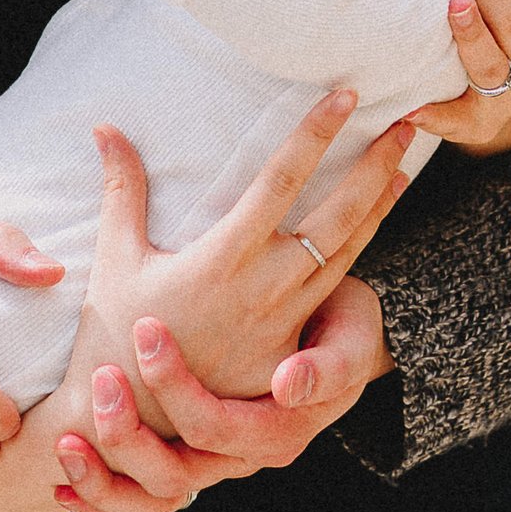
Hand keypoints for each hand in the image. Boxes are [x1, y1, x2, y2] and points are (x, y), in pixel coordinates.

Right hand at [47, 93, 409, 511]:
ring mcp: (281, 321)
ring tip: (402, 166)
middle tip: (406, 124)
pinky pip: (332, 295)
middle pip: (334, 216)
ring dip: (377, 208)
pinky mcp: (288, 349)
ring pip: (344, 254)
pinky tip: (374, 228)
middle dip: (373, 166)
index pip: (281, 180)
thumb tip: (104, 127)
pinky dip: (360, 255)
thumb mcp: (115, 255)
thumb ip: (122, 188)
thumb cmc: (118, 330)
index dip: (315, 134)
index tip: (345, 96)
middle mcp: (261, 287)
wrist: (129, 415)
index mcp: (221, 256)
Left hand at [53, 278, 391, 511]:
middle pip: (176, 473)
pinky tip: (64, 484)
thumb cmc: (343, 323)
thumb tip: (288, 386)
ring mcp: (216, 464)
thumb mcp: (353, 333)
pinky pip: (145, 499)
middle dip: (127, 435)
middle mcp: (244, 459)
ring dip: (106, 481)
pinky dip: (104, 500)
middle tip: (98, 381)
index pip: (213, 425)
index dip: (175, 386)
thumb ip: (332, 364)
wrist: (336, 331)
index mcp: (278, 432)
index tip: (144, 329)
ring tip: (64, 447)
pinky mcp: (192, 458)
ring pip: (155, 499)